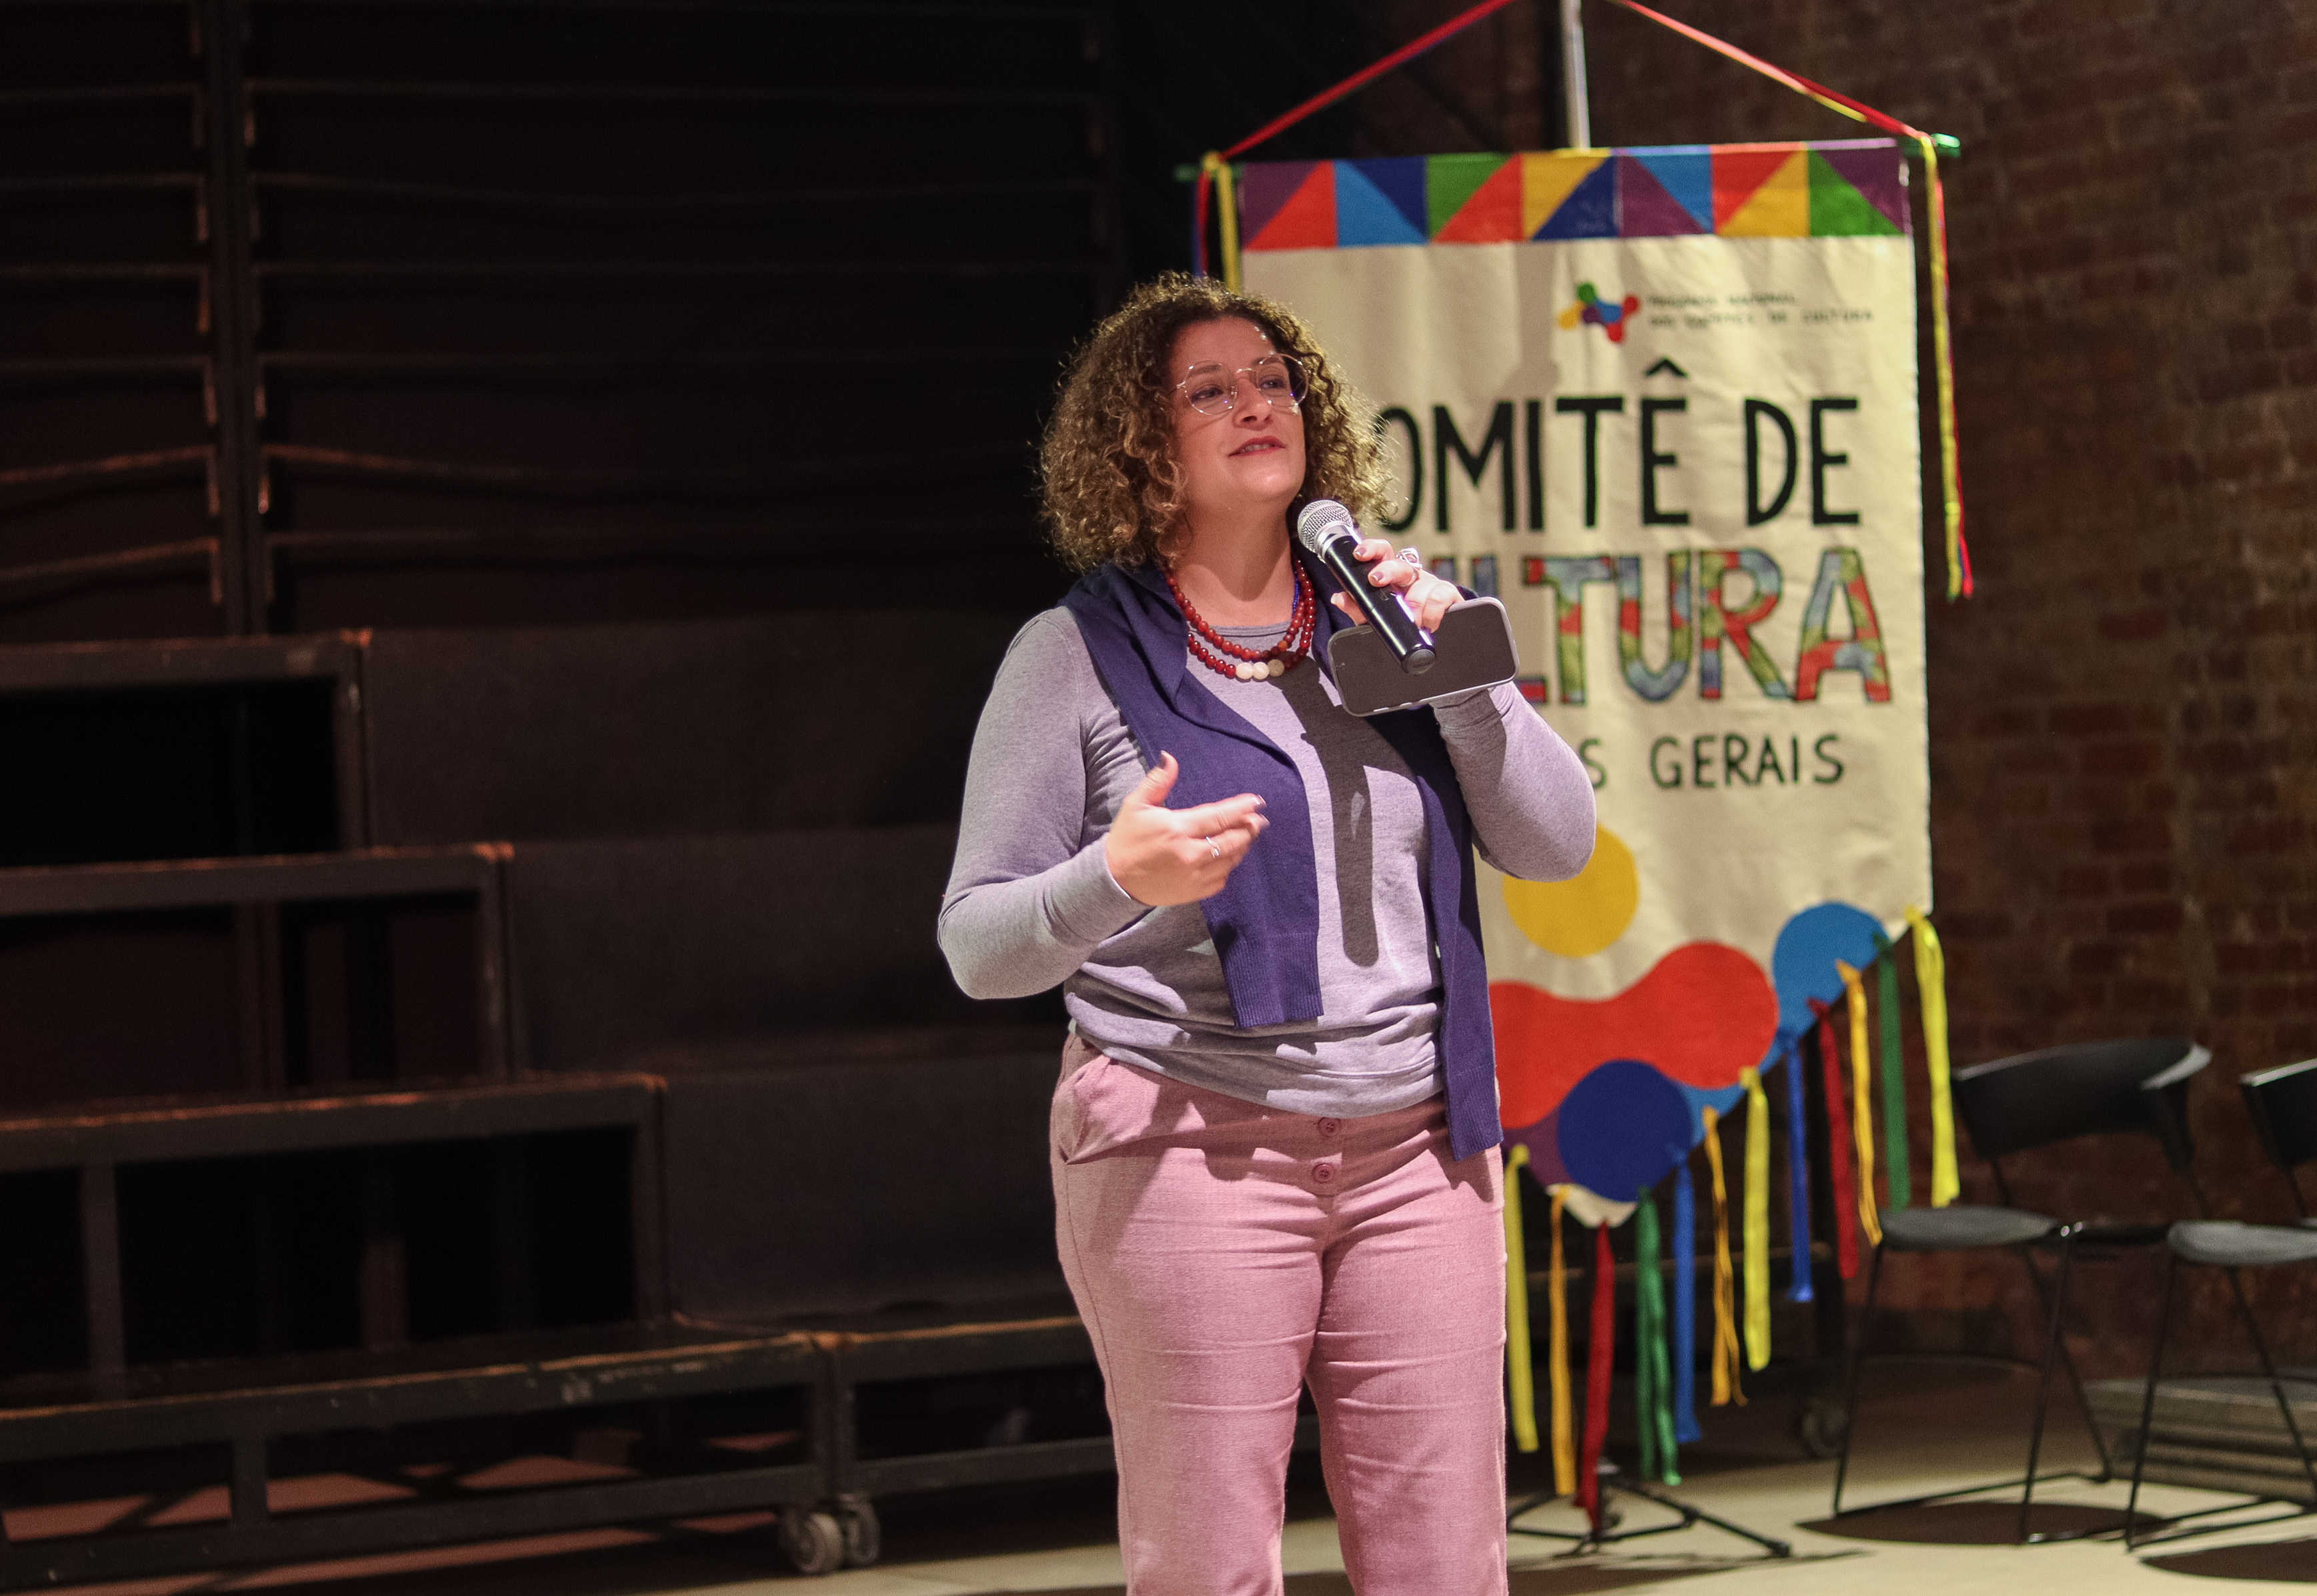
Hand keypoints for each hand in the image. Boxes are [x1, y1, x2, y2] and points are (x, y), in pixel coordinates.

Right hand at [1102, 753, 1267, 906]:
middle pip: (1232, 839)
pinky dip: (1228, 867)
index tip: (1257, 802)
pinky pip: (1221, 880)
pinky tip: (1229, 858)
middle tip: (1258, 820)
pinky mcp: (1193, 892)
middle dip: (1249, 828)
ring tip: (1247, 836)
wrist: (1115, 880)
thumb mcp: (1136, 805)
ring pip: (1230, 860)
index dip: (1242, 808)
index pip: (1220, 816)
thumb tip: (1171, 757)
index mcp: (1178, 829)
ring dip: (1242, 847)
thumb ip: (1158, 781)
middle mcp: (1190, 854)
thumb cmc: (1126, 839)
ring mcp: (1194, 876)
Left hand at [1329, 539, 1459, 630]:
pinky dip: (1433, 612)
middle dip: (1388, 571)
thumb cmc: (1399, 623)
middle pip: (1400, 565)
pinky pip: (1441, 596)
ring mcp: (1430, 584)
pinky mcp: (1448, 595)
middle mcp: (1410, 577)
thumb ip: (1357, 609)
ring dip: (1414, 603)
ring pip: (1423, 583)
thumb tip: (1339, 598)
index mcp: (1391, 577)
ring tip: (1412, 620)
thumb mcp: (1374, 619)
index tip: (1360, 554)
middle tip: (1377, 581)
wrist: (1427, 642)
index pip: (1382, 553)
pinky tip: (1428, 623)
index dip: (1372, 549)